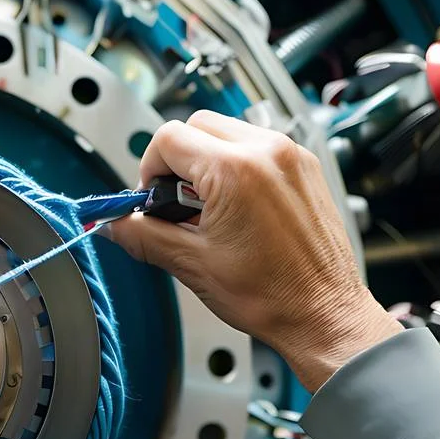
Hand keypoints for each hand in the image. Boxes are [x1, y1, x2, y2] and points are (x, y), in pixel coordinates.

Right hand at [107, 111, 399, 391]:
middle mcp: (266, 152)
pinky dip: (238, 165)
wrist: (323, 313)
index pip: (169, 138)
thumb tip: (117, 224)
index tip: (153, 198)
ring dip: (207, 160)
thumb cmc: (272, 295)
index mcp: (234, 171)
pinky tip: (236, 207)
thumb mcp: (191, 264)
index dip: (149, 168)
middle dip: (177, 159)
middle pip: (197, 125)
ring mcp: (290, 156)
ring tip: (209, 208)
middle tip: (176, 202)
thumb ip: (143, 235)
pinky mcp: (305, 167)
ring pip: (228, 131)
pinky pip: (258, 146)